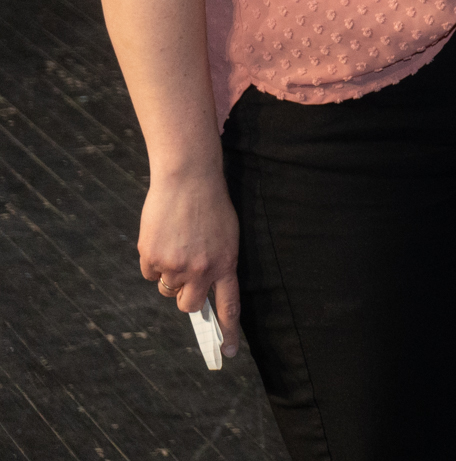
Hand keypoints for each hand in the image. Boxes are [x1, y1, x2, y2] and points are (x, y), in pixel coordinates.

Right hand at [138, 169, 241, 356]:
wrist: (189, 179)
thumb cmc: (211, 206)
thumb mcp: (226, 236)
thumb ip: (217, 264)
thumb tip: (202, 290)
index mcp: (226, 264)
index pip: (229, 306)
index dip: (228, 332)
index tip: (228, 353)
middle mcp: (202, 270)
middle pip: (189, 305)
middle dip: (185, 296)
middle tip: (185, 275)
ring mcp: (175, 265)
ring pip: (166, 288)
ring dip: (168, 273)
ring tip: (176, 243)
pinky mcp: (152, 256)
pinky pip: (149, 272)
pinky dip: (152, 259)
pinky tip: (161, 237)